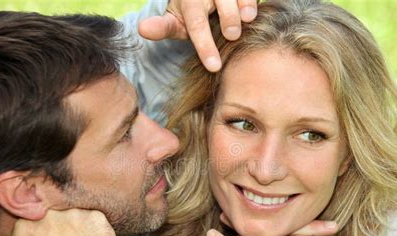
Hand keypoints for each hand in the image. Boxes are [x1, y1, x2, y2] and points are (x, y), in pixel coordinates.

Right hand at [4, 209, 122, 235]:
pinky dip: (97, 231)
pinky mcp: (95, 217)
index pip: (31, 224)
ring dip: (80, 229)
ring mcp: (73, 214)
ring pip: (77, 216)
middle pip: (55, 217)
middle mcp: (48, 216)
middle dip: (61, 230)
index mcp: (25, 229)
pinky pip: (96, 220)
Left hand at [138, 0, 257, 71]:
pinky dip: (252, 1)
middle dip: (228, 17)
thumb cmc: (189, 13)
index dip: (205, 46)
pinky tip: (255, 12)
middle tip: (232, 36)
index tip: (214, 67)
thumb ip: (162, 27)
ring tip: (248, 19)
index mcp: (189, 0)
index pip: (196, 24)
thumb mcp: (175, 21)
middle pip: (221, 2)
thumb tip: (141, 29)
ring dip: (245, 4)